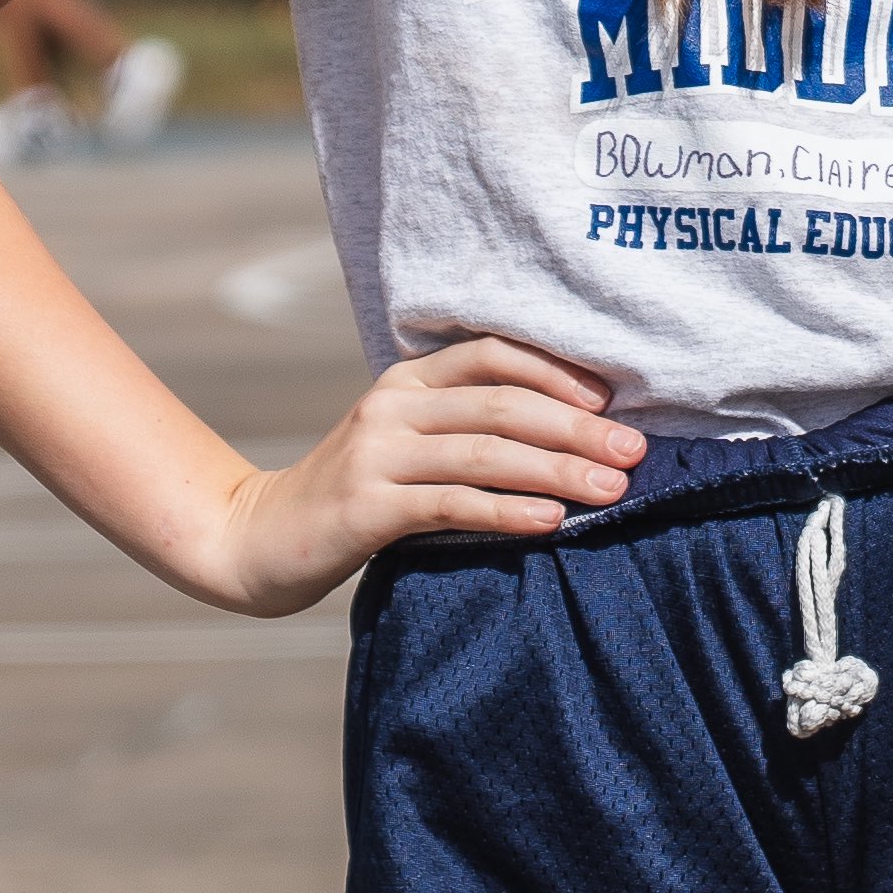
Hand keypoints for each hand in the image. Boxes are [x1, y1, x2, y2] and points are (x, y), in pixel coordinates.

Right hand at [193, 334, 642, 614]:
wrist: (258, 538)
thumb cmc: (357, 495)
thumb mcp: (407, 444)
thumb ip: (466, 428)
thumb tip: (574, 432)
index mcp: (408, 381)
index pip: (493, 354)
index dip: (557, 372)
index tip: (612, 401)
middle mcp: (392, 406)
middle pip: (502, 404)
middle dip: (577, 427)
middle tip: (634, 451)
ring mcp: (375, 455)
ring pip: (485, 452)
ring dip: (557, 469)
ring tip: (612, 488)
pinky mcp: (366, 508)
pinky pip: (451, 503)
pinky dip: (508, 510)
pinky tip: (551, 521)